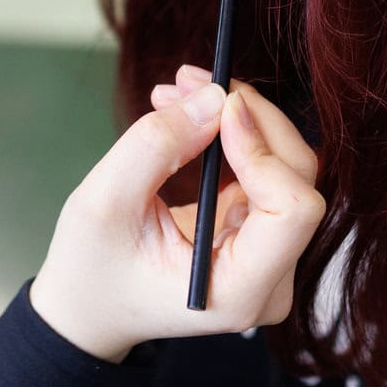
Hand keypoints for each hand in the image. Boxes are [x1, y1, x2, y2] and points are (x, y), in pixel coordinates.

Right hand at [28, 67, 324, 361]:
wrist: (89, 306)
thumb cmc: (91, 269)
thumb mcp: (105, 202)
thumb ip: (157, 146)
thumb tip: (213, 97)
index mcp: (240, 291)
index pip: (293, 211)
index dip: (262, 150)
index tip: (218, 108)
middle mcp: (270, 279)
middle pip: (297, 179)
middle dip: (248, 117)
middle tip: (191, 80)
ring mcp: (270, 257)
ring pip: (286, 167)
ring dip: (239, 118)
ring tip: (179, 91)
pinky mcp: (259, 232)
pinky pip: (267, 170)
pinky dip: (233, 134)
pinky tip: (191, 115)